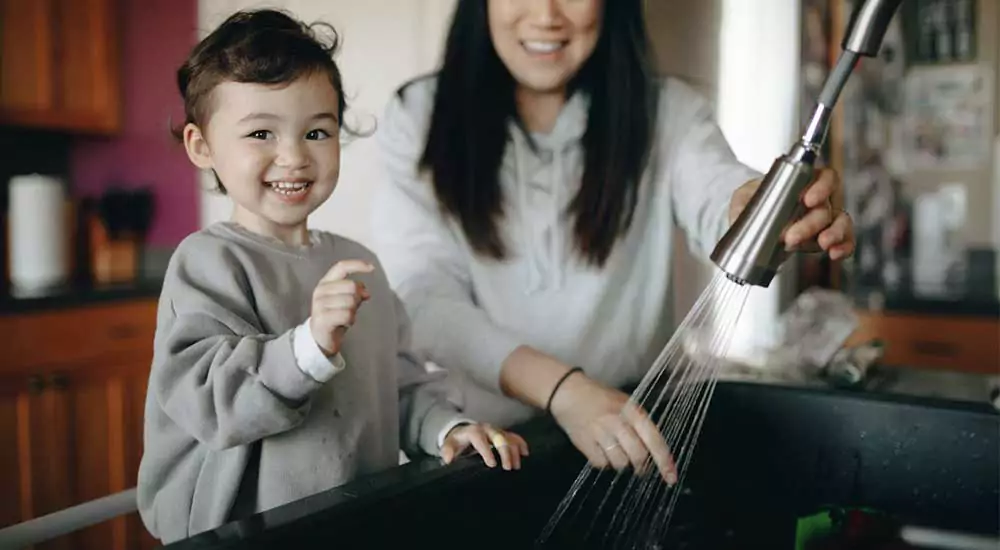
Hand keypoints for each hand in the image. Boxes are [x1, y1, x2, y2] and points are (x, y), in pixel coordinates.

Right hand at [310, 260, 374, 355]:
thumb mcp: (345, 299)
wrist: (320, 338)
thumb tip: (366, 292)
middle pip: (351, 286)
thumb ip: (355, 291)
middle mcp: (321, 291)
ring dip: (353, 311)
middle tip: (352, 308)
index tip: (372, 268)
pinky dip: (350, 320)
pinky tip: (345, 323)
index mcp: (326, 282)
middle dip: (357, 298)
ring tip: (346, 317)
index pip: (341, 267)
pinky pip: (347, 315)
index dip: (357, 265)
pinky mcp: (322, 318)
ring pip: (350, 302)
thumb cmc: (335, 315)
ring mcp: (319, 304)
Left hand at [440, 423, 528, 470]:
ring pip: (509, 438)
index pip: (480, 439)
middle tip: (508, 468)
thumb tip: (448, 459)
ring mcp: (497, 431)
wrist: (464, 432)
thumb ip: (447, 451)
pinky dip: (521, 444)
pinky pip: (515, 437)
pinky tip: (526, 454)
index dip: (486, 451)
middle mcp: (487, 429)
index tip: (492, 464)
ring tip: (516, 466)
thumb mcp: (449, 445)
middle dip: (505, 452)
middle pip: (499, 438)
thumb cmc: (457, 441)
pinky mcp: (503, 434)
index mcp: (473, 431)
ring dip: (514, 451)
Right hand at [549, 371, 677, 484]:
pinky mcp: (584, 441)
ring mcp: (601, 432)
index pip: (654, 440)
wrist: (568, 392)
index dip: (664, 461)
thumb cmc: (601, 398)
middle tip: (638, 467)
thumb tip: (654, 454)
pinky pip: (601, 463)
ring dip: (621, 464)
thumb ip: (640, 425)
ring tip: (615, 452)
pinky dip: (603, 462)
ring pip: (620, 463)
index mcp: (633, 411)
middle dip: (641, 466)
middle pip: (638, 456)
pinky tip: (600, 451)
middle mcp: (618, 421)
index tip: (671, 479)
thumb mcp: (626, 404)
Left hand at [729, 168, 855, 259]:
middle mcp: (815, 200)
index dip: (821, 186)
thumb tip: (745, 212)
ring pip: (840, 221)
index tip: (808, 199)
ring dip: (834, 233)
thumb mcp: (742, 199)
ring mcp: (822, 220)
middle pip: (825, 206)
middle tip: (791, 236)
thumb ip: (744, 202)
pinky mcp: (823, 238)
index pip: (822, 177)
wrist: (752, 230)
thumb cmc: (750, 206)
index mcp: (800, 184)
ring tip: (823, 244)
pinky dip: (844, 246)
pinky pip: (843, 240)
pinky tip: (835, 253)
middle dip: (811, 223)